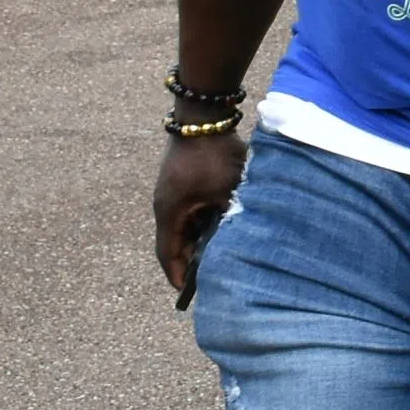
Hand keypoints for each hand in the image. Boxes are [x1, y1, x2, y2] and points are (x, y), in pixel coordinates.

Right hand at [151, 131, 249, 308]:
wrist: (203, 114)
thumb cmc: (214, 153)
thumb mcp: (228, 190)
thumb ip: (232, 218)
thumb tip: (245, 241)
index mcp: (169, 211)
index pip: (167, 254)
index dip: (177, 276)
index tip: (186, 294)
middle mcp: (165, 204)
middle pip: (174, 243)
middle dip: (189, 262)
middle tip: (206, 280)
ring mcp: (170, 192)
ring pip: (182, 227)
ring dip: (196, 241)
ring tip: (215, 257)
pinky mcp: (181, 182)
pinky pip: (188, 211)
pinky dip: (200, 223)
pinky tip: (219, 228)